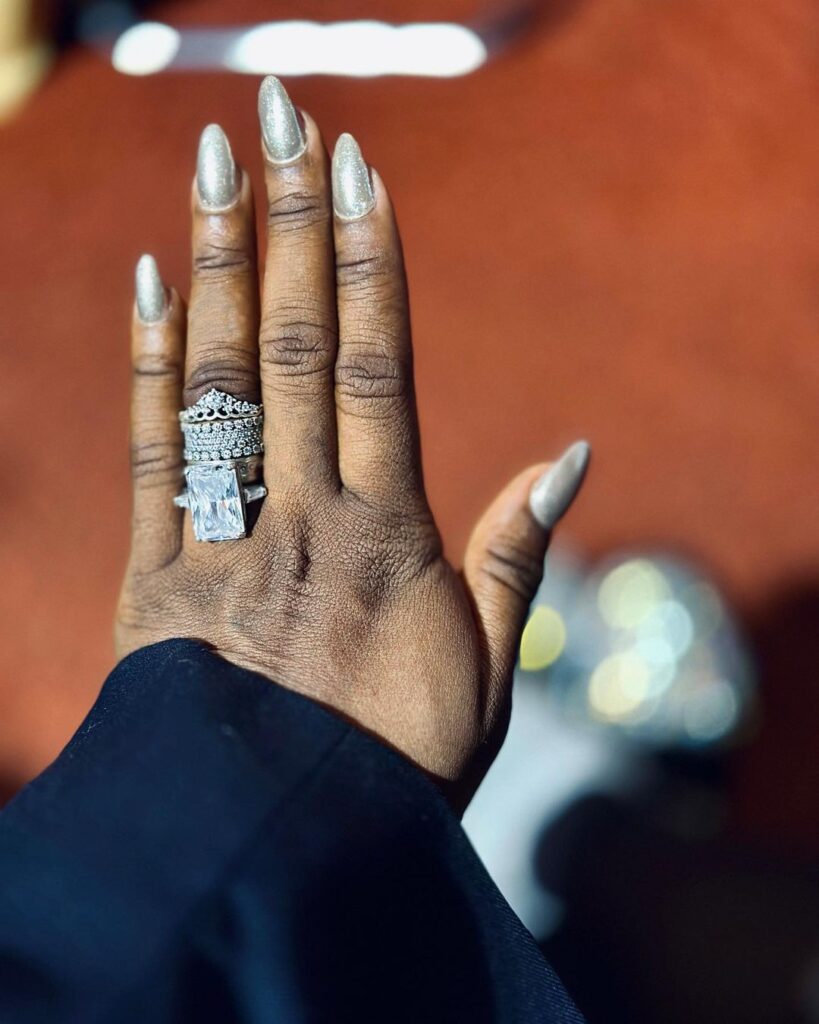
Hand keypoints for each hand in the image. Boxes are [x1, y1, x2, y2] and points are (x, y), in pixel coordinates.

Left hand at [116, 78, 589, 809]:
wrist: (288, 855)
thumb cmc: (401, 760)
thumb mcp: (490, 666)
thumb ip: (521, 553)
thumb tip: (574, 454)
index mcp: (389, 538)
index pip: (380, 369)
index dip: (372, 263)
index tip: (362, 172)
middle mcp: (302, 520)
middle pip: (297, 348)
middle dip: (292, 224)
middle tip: (282, 118)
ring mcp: (221, 546)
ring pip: (220, 384)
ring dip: (219, 266)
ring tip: (214, 164)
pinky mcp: (153, 584)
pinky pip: (150, 460)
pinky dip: (150, 369)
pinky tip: (151, 284)